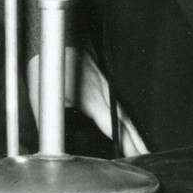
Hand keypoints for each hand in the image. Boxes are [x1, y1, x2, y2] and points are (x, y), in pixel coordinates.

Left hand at [26, 48, 148, 157]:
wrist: (53, 35)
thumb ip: (51, 123)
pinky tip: (128, 124)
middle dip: (138, 141)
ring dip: (134, 129)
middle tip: (149, 157)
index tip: (137, 156)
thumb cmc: (47, 65)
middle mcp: (103, 91)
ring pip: (124, 111)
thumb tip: (51, 143)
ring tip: (143, 146)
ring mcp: (105, 84)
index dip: (126, 143)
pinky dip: (125, 117)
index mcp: (92, 98)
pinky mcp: (101, 79)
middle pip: (126, 121)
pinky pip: (118, 103)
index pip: (114, 126)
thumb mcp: (44, 98)